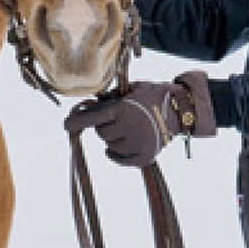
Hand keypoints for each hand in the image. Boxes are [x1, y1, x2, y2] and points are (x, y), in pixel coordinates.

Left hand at [64, 72, 215, 167]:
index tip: (65, 125)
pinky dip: (116, 153)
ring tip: (131, 128)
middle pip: (101, 133)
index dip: (76, 121)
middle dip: (105, 126)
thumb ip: (111, 98)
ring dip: (114, 137)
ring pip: (110, 145)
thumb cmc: (154, 96)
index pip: (91, 118)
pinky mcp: (143, 157)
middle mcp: (127, 128)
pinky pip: (118, 158)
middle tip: (120, 119)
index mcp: (122, 110)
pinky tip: (124, 144)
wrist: (183, 110)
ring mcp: (135, 145)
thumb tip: (90, 105)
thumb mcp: (131, 90)